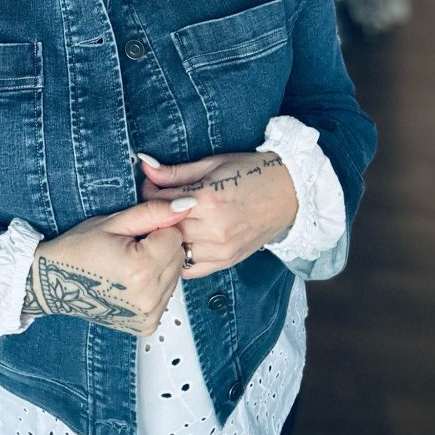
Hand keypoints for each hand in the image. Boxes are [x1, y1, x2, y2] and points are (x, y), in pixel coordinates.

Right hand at [22, 197, 195, 335]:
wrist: (54, 283)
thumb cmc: (78, 250)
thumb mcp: (113, 222)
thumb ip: (153, 213)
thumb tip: (185, 206)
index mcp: (141, 268)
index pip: (175, 236)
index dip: (156, 229)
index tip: (134, 234)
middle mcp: (149, 296)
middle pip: (178, 256)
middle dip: (160, 247)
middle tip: (130, 248)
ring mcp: (148, 314)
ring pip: (174, 276)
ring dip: (158, 266)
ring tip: (128, 265)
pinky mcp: (147, 325)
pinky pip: (166, 295)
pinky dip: (153, 286)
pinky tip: (130, 282)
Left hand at [138, 151, 297, 278]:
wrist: (288, 192)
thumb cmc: (250, 173)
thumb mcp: (211, 165)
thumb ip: (175, 172)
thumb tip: (145, 166)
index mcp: (208, 199)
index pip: (160, 201)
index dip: (150, 191)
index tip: (152, 185)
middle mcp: (213, 228)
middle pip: (165, 226)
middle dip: (156, 214)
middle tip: (158, 203)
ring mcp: (221, 249)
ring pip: (174, 249)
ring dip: (167, 237)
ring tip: (170, 222)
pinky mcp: (226, 261)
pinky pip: (190, 269)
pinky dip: (180, 257)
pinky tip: (181, 242)